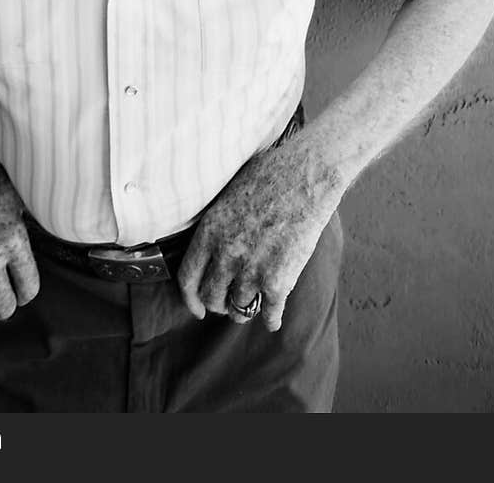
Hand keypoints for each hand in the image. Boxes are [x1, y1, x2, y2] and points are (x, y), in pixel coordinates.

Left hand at [177, 133, 341, 331]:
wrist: (306, 175)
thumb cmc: (268, 176)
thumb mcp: (227, 196)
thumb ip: (215, 227)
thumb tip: (210, 249)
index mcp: (209, 231)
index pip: (187, 278)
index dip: (190, 299)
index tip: (198, 308)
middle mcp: (226, 254)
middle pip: (212, 297)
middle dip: (219, 304)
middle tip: (227, 302)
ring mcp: (252, 269)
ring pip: (239, 308)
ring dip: (244, 310)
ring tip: (250, 305)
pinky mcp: (279, 280)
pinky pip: (269, 313)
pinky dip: (271, 319)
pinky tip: (273, 318)